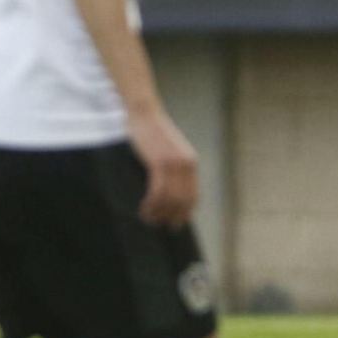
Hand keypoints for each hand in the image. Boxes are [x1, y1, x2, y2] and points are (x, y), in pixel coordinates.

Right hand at [128, 108, 199, 226]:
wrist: (144, 113)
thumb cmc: (153, 133)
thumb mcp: (170, 151)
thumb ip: (174, 168)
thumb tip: (170, 190)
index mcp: (191, 163)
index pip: (193, 196)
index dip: (185, 213)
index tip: (176, 224)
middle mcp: (186, 165)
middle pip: (183, 201)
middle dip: (171, 216)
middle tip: (158, 224)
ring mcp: (174, 163)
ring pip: (170, 198)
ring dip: (158, 211)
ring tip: (147, 217)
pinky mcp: (160, 162)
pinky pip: (158, 190)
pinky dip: (152, 203)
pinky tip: (144, 207)